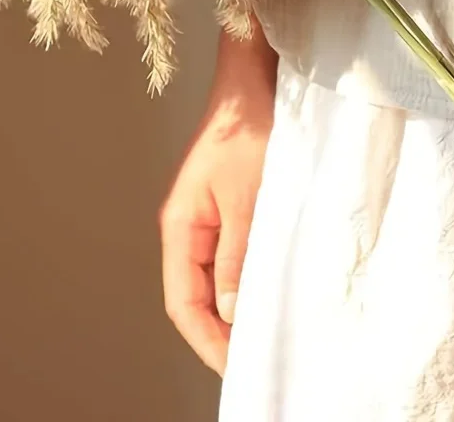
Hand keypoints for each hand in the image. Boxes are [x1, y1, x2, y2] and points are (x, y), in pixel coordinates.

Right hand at [158, 22, 276, 374]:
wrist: (254, 82)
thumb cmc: (247, 130)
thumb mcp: (248, 200)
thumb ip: (238, 257)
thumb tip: (233, 312)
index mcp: (180, 225)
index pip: (183, 303)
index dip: (207, 342)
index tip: (240, 370)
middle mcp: (188, 227)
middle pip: (195, 297)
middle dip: (222, 334)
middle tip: (261, 361)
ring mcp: (208, 218)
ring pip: (215, 279)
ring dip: (237, 308)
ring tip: (269, 335)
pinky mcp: (229, 208)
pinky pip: (232, 256)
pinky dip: (249, 279)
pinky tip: (273, 291)